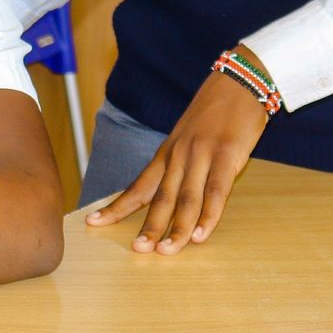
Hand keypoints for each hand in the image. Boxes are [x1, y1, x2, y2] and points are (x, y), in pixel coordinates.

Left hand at [86, 69, 268, 254]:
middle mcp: (178, 155)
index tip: (93, 223)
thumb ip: (179, 165)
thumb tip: (168, 195)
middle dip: (147, 227)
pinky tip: (201, 234)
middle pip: (159, 197)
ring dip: (176, 228)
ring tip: (167, 252)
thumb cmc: (214, 112)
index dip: (117, 206)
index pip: (138, 186)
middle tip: (137, 251)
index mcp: (167, 153)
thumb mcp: (188, 137)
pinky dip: (209, 215)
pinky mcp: (227, 154)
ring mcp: (202, 154)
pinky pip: (216, 190)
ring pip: (185, 199)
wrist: (238, 80)